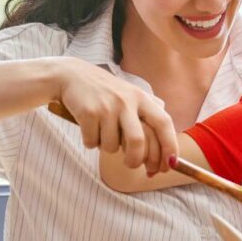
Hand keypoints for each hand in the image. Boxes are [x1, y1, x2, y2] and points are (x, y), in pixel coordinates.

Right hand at [53, 57, 176, 173]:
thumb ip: (149, 117)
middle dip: (136, 160)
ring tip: (103, 134)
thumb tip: (165, 153)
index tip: (170, 165)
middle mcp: (127, 101)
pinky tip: (89, 129)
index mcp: (142, 98)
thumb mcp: (132, 96)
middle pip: (138, 141)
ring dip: (107, 147)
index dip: (170, 146)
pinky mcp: (88, 112)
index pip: (164, 124)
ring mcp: (107, 106)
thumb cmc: (106, 93)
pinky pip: (92, 142)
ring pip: (112, 146)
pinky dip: (90, 143)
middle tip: (132, 165)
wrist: (71, 75)